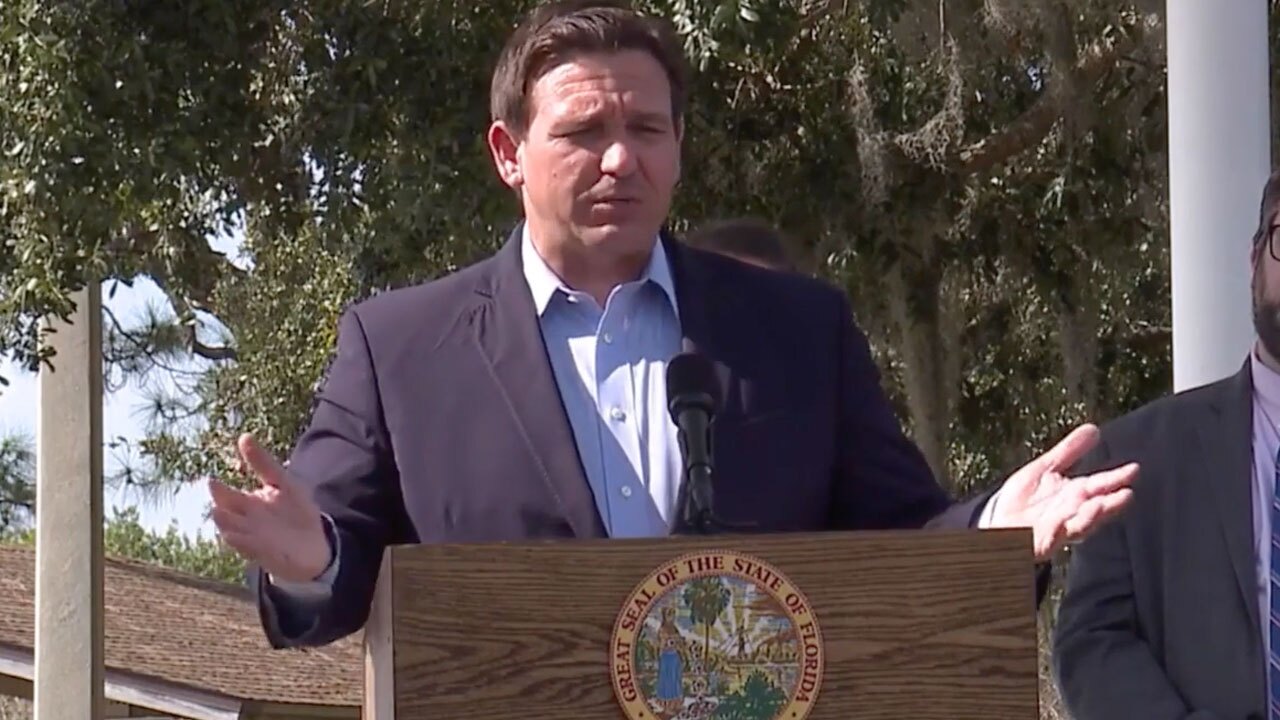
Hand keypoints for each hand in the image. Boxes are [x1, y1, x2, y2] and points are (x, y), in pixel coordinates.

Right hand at [208, 433, 331, 582]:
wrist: (316, 543)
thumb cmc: (295, 511)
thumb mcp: (283, 483)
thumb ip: (263, 463)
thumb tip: (244, 436)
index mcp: (247, 504)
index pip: (224, 495)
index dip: (217, 488)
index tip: (211, 480)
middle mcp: (245, 522)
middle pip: (224, 515)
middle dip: (220, 509)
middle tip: (215, 504)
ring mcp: (254, 540)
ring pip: (233, 533)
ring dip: (228, 526)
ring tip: (220, 515)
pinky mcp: (266, 555)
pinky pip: (251, 550)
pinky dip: (246, 544)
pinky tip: (239, 537)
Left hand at [989, 423, 1135, 561]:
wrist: (1000, 525)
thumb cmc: (1025, 500)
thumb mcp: (1046, 468)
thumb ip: (1069, 451)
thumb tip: (1094, 429)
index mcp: (1074, 495)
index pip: (1099, 485)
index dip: (1116, 478)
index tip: (1133, 469)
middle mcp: (1071, 513)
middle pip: (1095, 508)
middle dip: (1110, 503)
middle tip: (1126, 494)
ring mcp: (1056, 530)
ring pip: (1078, 527)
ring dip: (1090, 518)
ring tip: (1099, 505)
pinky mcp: (1038, 543)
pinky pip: (1049, 540)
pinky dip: (1056, 534)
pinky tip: (1059, 525)